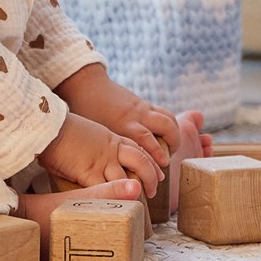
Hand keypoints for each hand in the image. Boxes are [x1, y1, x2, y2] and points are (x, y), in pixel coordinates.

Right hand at [37, 112, 160, 197]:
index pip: (137, 148)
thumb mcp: (86, 133)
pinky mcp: (88, 173)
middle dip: (151, 174)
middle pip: (140, 160)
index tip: (158, 170)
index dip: (150, 160)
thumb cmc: (61, 129)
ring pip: (128, 176)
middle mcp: (110, 149)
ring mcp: (101, 161)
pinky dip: (113, 198)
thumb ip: (95, 144)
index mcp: (110, 138)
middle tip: (154, 188)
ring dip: (136, 189)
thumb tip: (94, 151)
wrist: (49, 126)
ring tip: (142, 199)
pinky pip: (105, 189)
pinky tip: (120, 206)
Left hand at [54, 64, 177, 167]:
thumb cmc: (85, 113)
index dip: (157, 156)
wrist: (86, 86)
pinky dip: (168, 124)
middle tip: (168, 159)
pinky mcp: (142, 103)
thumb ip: (108, 152)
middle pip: (165, 127)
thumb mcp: (96, 135)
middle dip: (173, 144)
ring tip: (172, 147)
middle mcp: (136, 116)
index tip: (161, 170)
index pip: (147, 142)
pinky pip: (162, 113)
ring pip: (168, 118)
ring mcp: (141, 108)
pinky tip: (165, 136)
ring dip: (174, 134)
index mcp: (123, 125)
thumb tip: (113, 174)